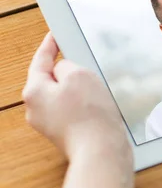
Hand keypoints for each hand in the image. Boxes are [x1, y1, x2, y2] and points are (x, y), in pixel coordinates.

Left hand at [22, 33, 129, 160]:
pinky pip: (74, 111)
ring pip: (65, 96)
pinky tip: (99, 109)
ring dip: (81, 92)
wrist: (102, 151)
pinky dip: (86, 106)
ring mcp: (50, 124)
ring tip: (98, 95)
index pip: (40, 60)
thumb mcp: (79, 75)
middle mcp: (36, 110)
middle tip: (87, 68)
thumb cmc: (90, 116)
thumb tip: (64, 71)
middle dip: (70, 73)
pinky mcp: (66, 134)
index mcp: (34, 92)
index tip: (55, 35)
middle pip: (52, 80)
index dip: (50, 45)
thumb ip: (67, 65)